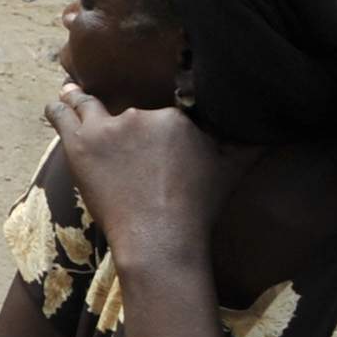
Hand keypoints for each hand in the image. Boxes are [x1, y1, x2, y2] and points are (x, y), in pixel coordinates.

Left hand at [46, 83, 232, 266]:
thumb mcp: (231, 172)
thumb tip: (276, 131)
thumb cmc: (197, 210)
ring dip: (81, 100)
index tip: (150, 131)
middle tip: (118, 134)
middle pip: (127, 109)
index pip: (161, 110)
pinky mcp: (80, 142)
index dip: (155, 122)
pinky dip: (60, 107)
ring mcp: (108, 127)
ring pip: (87, 102)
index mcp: (176, 118)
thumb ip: (250, 146)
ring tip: (76, 96)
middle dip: (124, 121)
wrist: (159, 240)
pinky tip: (60, 103)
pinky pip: (61, 112)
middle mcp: (142, 115)